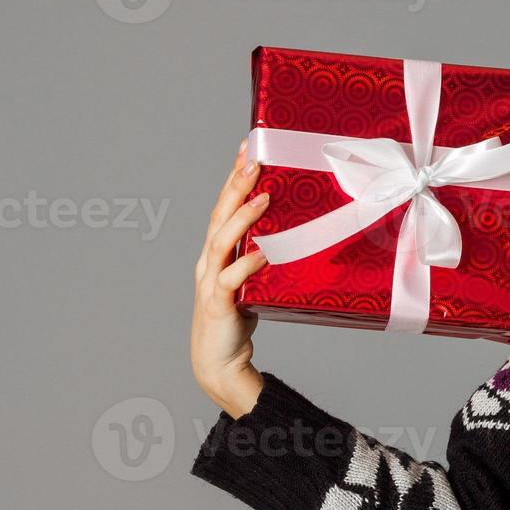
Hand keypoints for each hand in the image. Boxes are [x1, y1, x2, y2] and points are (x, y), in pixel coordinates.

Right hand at [191, 139, 270, 418]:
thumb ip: (266, 256)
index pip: (223, 206)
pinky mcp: (220, 304)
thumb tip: (300, 232)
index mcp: (216, 252)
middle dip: (235, 184)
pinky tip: (265, 252)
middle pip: (219, 214)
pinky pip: (233, 280)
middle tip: (253, 156)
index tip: (248, 147)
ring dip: (242, 217)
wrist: (219, 362)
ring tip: (263, 196)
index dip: (234, 176)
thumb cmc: (238, 318)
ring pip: (222, 241)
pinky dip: (248, 264)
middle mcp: (209, 261)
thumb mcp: (255, 280)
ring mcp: (211, 281)